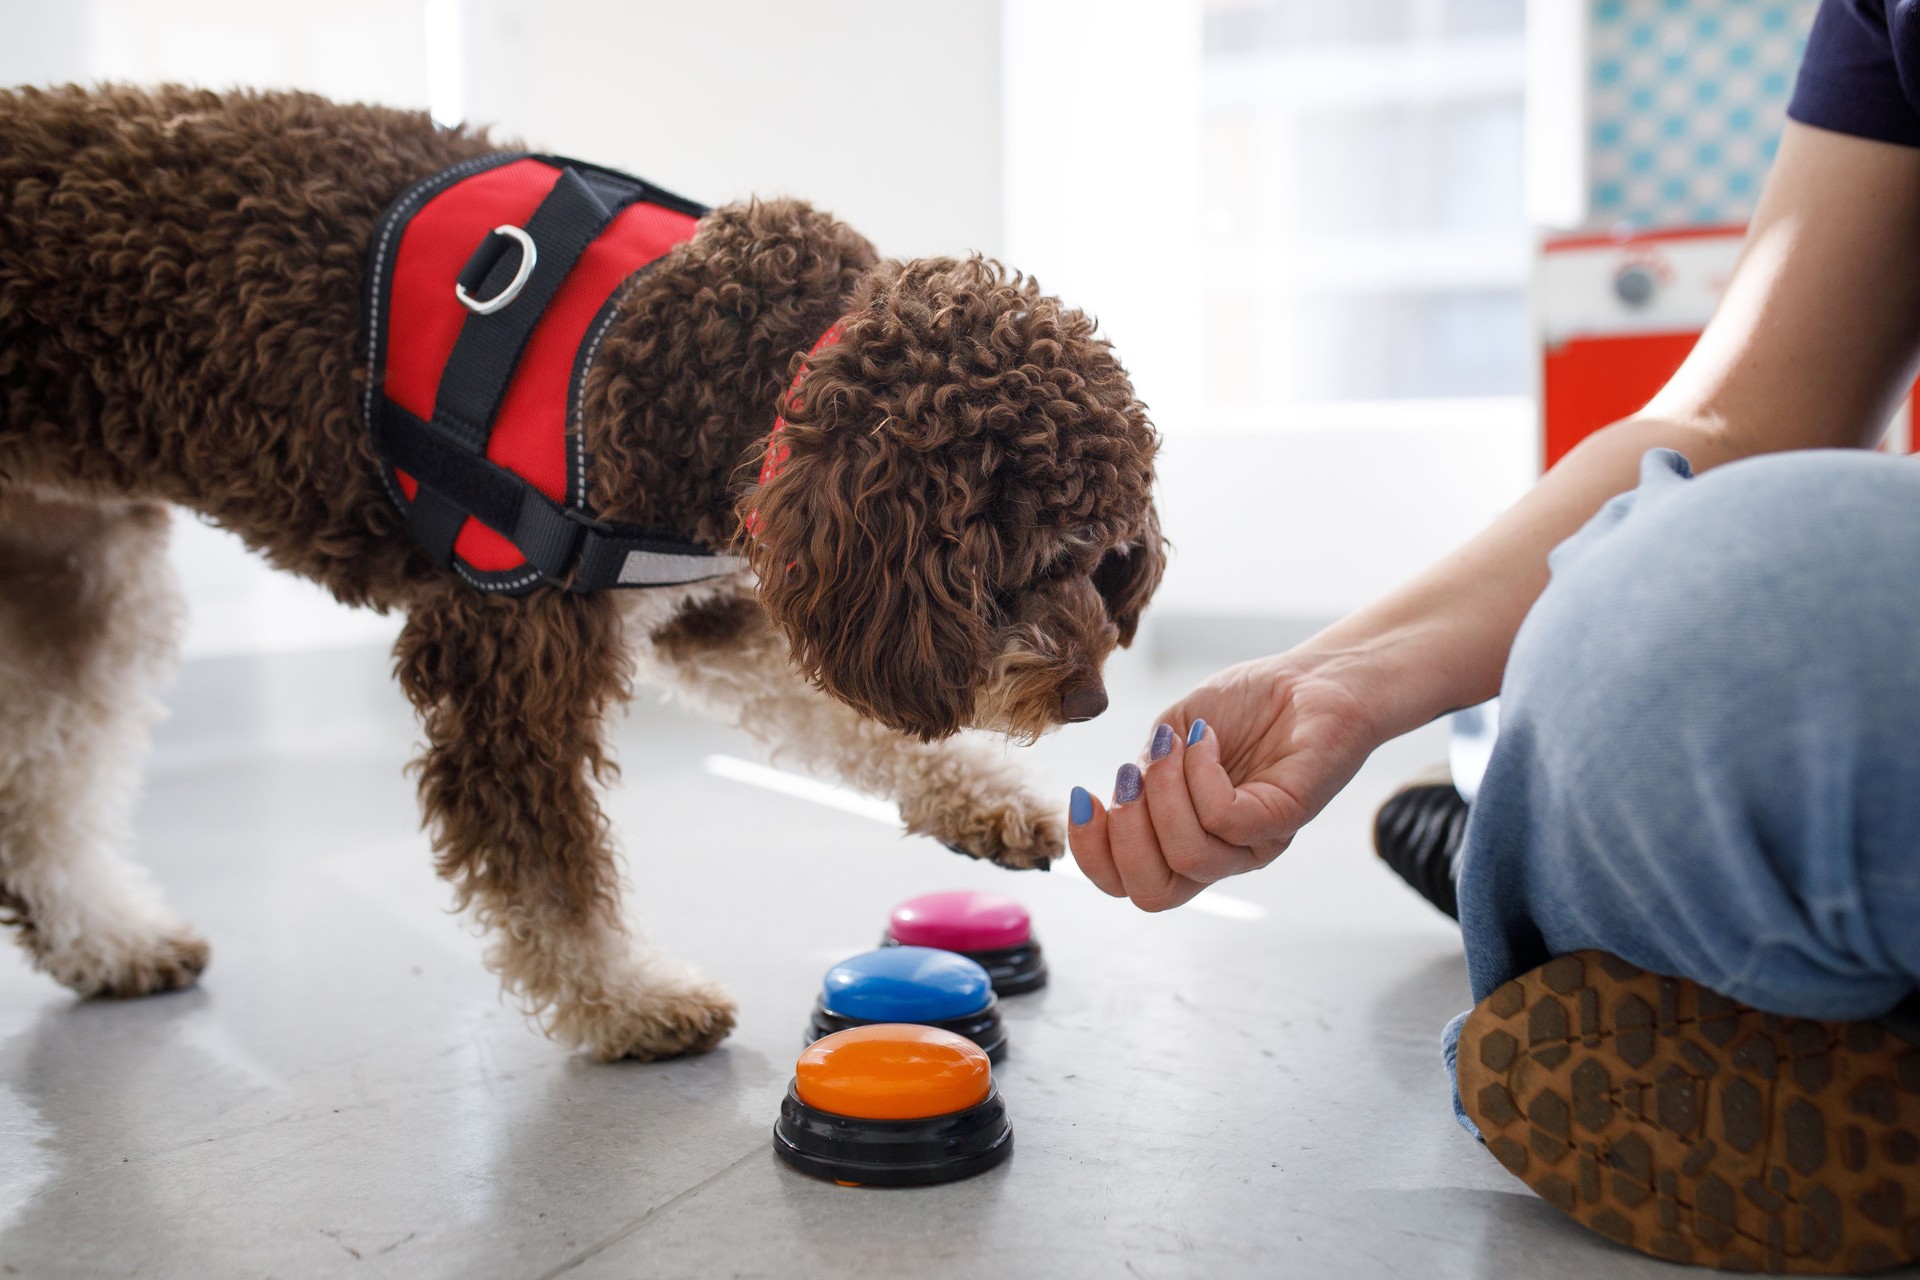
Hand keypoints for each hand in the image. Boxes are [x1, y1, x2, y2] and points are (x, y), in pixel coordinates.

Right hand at [1066, 651, 1383, 910]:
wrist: (1311, 678)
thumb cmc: (1245, 706)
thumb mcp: (1169, 737)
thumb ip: (1141, 774)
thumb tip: (1121, 799)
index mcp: (1183, 838)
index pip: (1127, 885)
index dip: (1091, 856)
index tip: (1083, 797)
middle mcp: (1219, 853)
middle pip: (1153, 895)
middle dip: (1124, 837)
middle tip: (1128, 779)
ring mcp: (1253, 843)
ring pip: (1188, 856)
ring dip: (1164, 792)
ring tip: (1173, 744)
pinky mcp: (1283, 819)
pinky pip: (1224, 819)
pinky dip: (1201, 773)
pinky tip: (1206, 739)